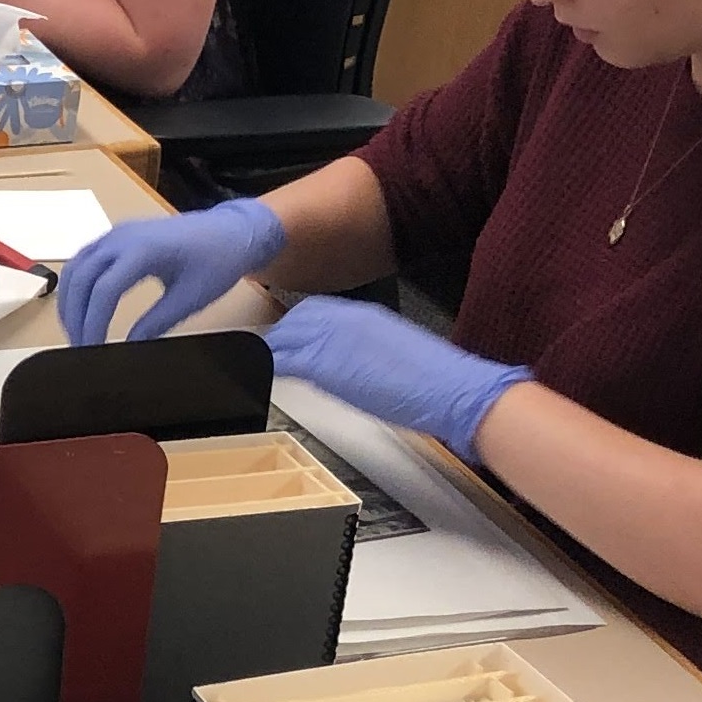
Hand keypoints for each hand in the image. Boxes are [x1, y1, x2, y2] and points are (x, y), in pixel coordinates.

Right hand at [57, 197, 285, 344]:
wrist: (231, 231)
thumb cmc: (216, 262)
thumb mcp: (189, 299)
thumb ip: (156, 323)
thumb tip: (129, 348)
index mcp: (143, 250)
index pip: (104, 290)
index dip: (93, 323)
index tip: (91, 350)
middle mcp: (122, 237)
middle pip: (81, 278)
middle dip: (75, 316)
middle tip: (79, 348)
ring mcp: (116, 233)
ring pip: (75, 267)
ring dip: (69, 301)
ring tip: (75, 332)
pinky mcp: (116, 236)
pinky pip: (83, 259)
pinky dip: (75, 285)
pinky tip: (79, 308)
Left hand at [264, 295, 531, 464]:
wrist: (452, 388)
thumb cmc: (434, 381)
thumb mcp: (395, 353)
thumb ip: (365, 351)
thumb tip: (350, 363)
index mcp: (362, 315)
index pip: (313, 313)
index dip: (293, 327)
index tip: (280, 338)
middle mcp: (344, 320)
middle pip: (293, 321)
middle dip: (275, 336)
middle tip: (255, 350)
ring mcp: (333, 340)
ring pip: (283, 336)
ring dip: (267, 349)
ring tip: (249, 361)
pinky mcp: (327, 365)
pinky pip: (283, 359)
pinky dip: (265, 364)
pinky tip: (254, 372)